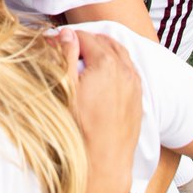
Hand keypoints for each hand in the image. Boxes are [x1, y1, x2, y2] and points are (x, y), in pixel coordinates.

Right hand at [60, 28, 140, 192]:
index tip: (54, 41)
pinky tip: (105, 71)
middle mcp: (124, 71)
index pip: (85, 37)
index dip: (67, 36)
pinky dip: (117, 62)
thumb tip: (66, 33)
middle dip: (85, 40)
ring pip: (121, 54)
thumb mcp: (66, 88)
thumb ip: (66, 56)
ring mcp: (134, 84)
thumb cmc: (81, 126)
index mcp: (105, 64)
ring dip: (103, 49)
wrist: (105, 159)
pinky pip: (129, 69)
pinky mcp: (138, 97)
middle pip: (105, 42)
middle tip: (67, 45)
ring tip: (86, 53)